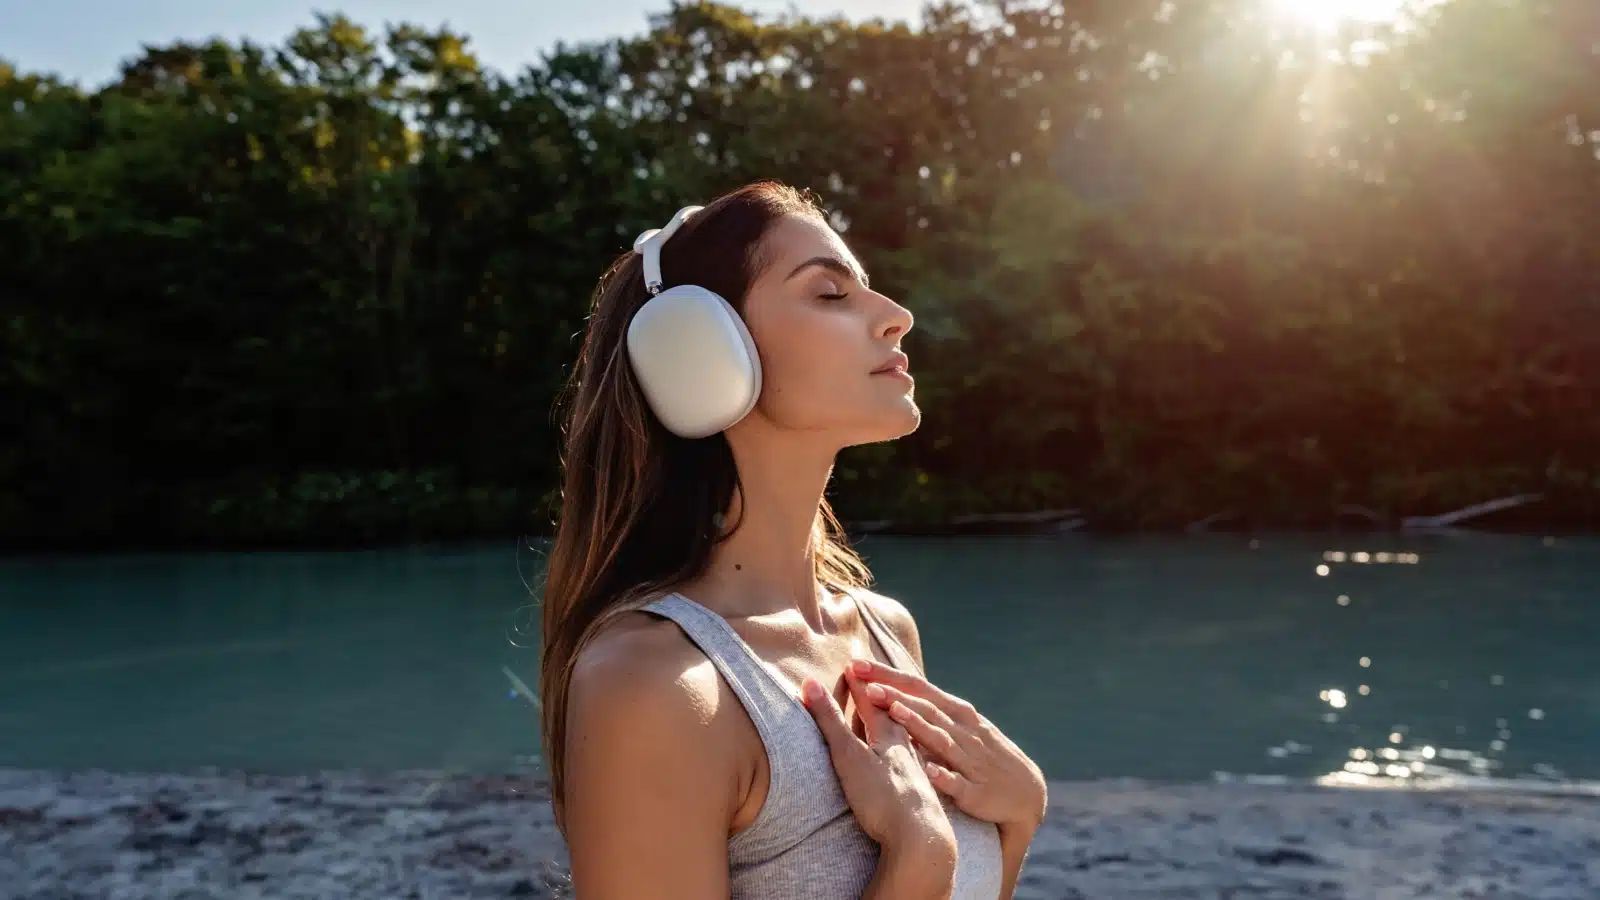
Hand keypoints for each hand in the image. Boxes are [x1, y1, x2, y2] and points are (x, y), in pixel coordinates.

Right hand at [802, 672, 955, 855]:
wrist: (921, 839)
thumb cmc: (883, 796)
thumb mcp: (849, 755)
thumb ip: (830, 721)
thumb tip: (810, 684)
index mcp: (889, 732)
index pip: (872, 698)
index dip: (860, 681)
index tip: (854, 663)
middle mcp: (906, 745)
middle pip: (892, 712)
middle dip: (881, 695)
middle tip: (874, 679)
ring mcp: (915, 768)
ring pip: (905, 736)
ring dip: (896, 720)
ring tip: (893, 711)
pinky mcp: (919, 791)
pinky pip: (911, 760)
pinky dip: (904, 749)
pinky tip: (908, 759)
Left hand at [850, 658, 1047, 833]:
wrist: (1027, 794)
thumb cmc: (985, 756)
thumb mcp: (961, 728)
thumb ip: (930, 713)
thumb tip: (892, 695)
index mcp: (957, 714)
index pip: (919, 688)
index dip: (888, 675)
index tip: (857, 664)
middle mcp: (964, 732)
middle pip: (926, 708)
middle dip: (895, 695)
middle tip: (864, 684)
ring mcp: (971, 761)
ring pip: (941, 740)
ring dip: (918, 726)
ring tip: (894, 712)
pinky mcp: (976, 791)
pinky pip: (958, 784)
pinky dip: (944, 776)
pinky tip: (929, 771)